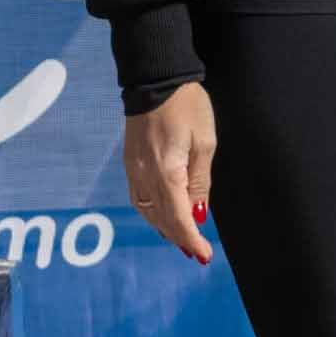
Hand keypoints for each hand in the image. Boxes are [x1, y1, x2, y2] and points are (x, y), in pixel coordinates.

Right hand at [124, 87, 215, 267]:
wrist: (156, 80)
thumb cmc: (187, 107)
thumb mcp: (205, 143)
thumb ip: (200, 183)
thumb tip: (198, 215)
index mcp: (165, 173)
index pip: (179, 218)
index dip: (192, 240)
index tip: (205, 256)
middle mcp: (144, 176)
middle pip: (162, 219)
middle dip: (180, 238)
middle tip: (198, 253)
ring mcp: (134, 170)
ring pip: (148, 212)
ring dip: (166, 229)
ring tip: (184, 240)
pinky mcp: (130, 163)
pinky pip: (140, 199)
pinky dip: (153, 214)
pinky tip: (164, 217)